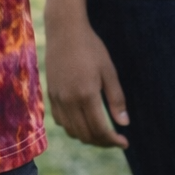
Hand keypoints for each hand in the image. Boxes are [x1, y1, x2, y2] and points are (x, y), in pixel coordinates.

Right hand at [44, 3, 128, 147]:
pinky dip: (72, 127)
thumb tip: (124, 124)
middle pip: (85, 134)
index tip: (124, 142)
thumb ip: (116, 99)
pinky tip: (83, 121)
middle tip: (115, 140)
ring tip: (100, 133)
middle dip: (102, 142)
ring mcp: (57, 98)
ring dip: (87, 137)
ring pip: (71, 130)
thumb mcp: (109, 71)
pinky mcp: (50, 94)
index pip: (100, 129)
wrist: (64, 31)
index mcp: (86, 94)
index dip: (113, 140)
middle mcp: (69, 100)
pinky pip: (60, 120)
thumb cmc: (91, 48)